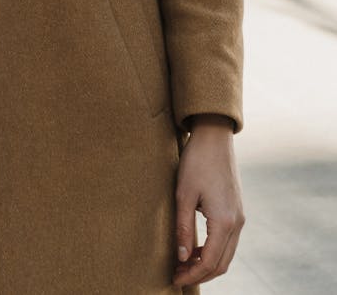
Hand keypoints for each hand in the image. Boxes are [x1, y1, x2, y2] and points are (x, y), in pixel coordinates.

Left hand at [173, 116, 243, 286]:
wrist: (214, 136)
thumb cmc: (196, 162)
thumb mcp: (183, 195)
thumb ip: (184, 228)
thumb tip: (183, 257)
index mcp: (224, 221)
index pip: (210, 261)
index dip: (192, 274)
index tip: (174, 278)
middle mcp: (237, 222)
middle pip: (222, 263)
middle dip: (200, 273)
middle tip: (177, 274)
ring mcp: (239, 216)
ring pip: (226, 254)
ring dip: (207, 263)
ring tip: (184, 263)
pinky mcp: (237, 209)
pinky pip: (228, 240)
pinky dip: (214, 250)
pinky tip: (196, 247)